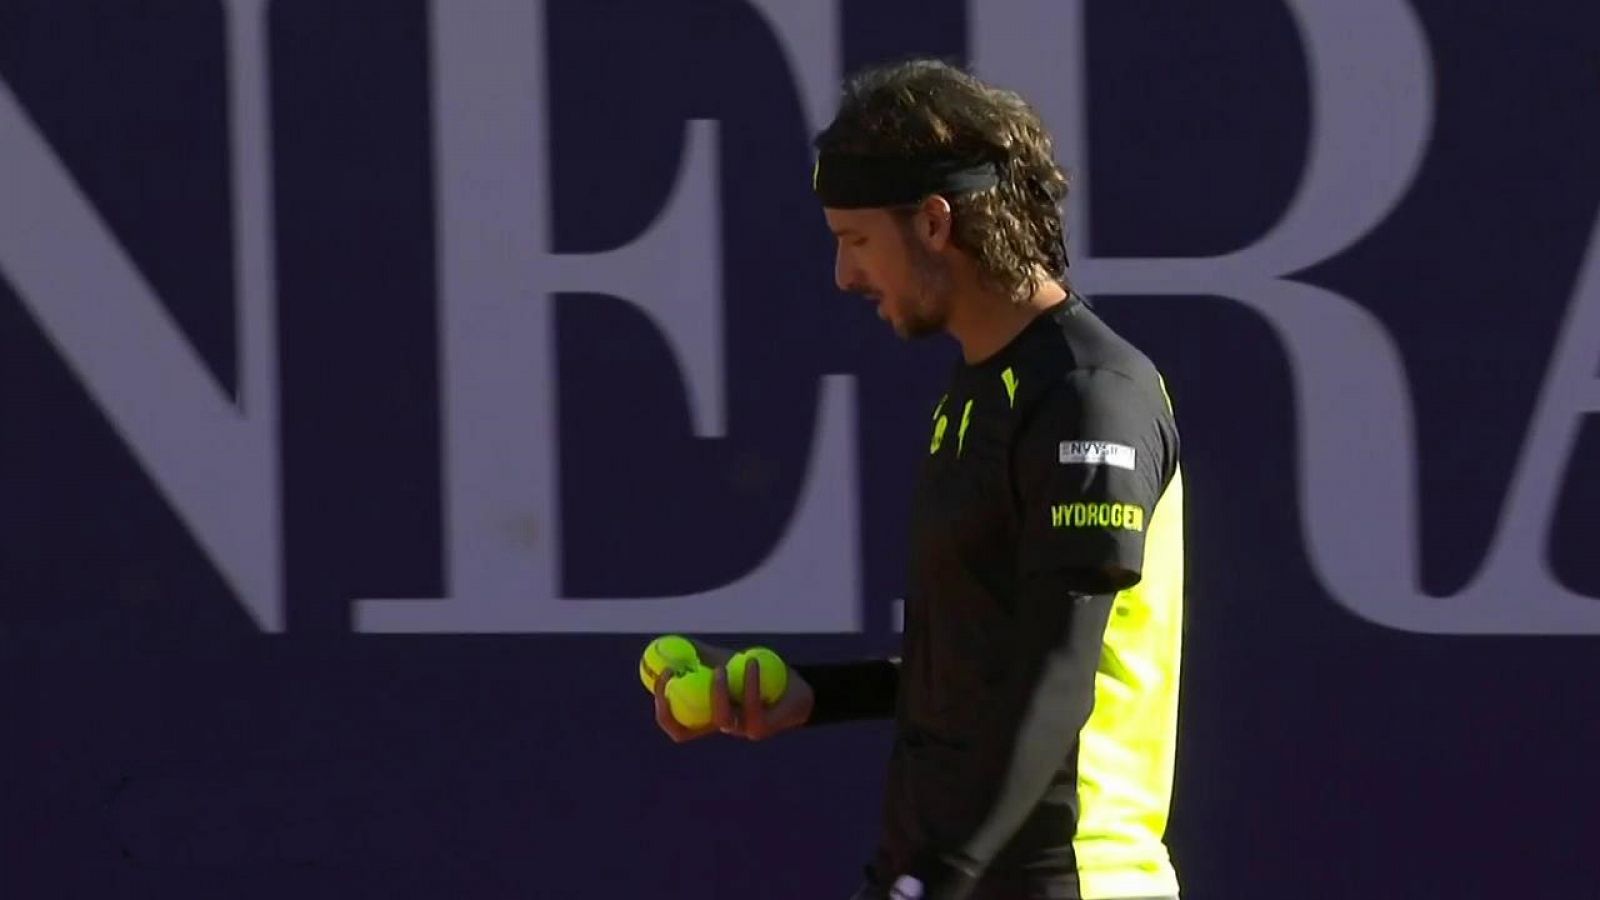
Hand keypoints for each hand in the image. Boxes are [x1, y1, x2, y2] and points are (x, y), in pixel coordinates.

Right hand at [651, 649, 813, 742]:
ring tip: (722, 667)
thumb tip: (668, 640)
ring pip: (721, 717)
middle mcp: (718, 727)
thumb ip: (698, 655)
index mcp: (705, 716)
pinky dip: (750, 682)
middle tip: (674, 672)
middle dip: (673, 703)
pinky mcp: (761, 729)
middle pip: (684, 730)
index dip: (661, 705)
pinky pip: (751, 706)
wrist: (797, 684)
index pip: (673, 723)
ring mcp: (739, 731)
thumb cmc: (758, 673)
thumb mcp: (725, 660)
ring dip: (718, 691)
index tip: (663, 673)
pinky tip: (751, 662)